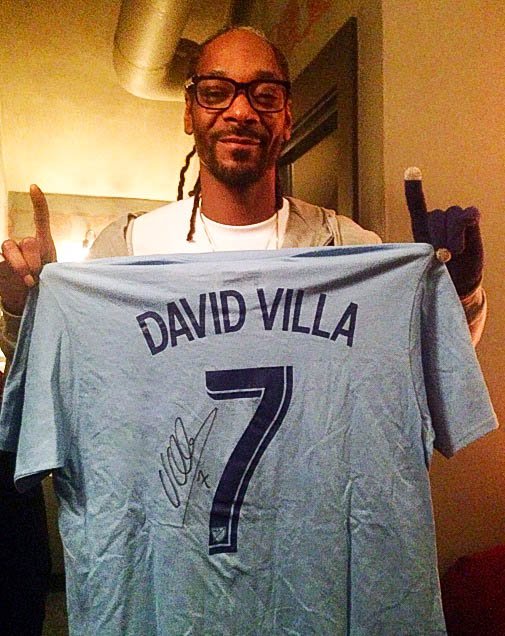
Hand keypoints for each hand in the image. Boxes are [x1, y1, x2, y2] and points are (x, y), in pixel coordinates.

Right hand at [0, 184, 55, 314]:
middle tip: (39, 275)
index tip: (34, 187)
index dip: (38, 203)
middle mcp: (23, 244)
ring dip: (20, 264)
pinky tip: (7, 273)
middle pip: (28, 241)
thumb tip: (39, 272)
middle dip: (34, 259)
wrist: (29, 302)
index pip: (40, 219)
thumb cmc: (46, 284)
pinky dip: (4, 264)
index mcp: (41, 243)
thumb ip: (51, 269)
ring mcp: (8, 253)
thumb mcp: (54, 275)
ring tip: (29, 281)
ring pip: (9, 246)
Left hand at [404, 167, 482, 296]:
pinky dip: (468, 221)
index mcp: (421, 227)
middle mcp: (437, 219)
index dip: (414, 188)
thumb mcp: (426, 266)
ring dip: (453, 235)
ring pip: (452, 215)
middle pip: (435, 216)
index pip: (417, 204)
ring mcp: (454, 218)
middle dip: (438, 237)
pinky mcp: (471, 221)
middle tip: (441, 258)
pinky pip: (470, 213)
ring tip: (454, 253)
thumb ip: (429, 255)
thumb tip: (443, 252)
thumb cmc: (438, 273)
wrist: (458, 281)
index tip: (411, 170)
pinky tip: (469, 226)